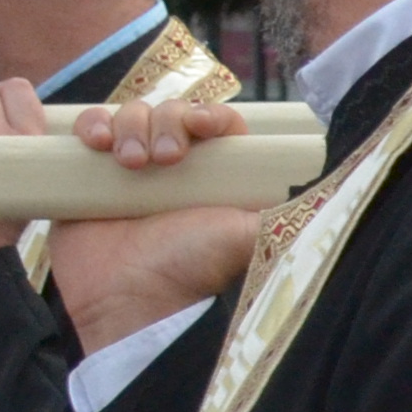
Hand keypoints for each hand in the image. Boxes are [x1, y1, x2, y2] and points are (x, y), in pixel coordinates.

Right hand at [44, 101, 263, 351]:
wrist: (125, 300)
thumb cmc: (189, 270)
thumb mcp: (247, 236)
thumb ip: (282, 211)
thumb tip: (321, 191)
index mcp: (216, 177)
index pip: (218, 124)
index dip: (210, 115)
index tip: (202, 127)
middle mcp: (176, 171)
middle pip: (172, 111)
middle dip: (168, 121)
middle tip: (165, 160)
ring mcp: (131, 171)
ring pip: (132, 114)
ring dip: (130, 125)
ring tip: (131, 163)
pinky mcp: (89, 175)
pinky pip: (91, 130)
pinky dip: (93, 125)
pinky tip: (97, 144)